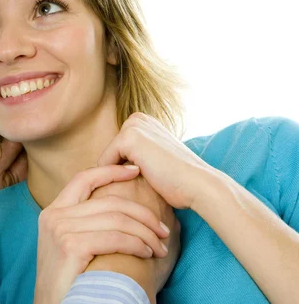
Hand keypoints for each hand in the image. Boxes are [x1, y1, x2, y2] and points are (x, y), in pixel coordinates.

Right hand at [32, 165, 169, 303]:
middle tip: (162, 229)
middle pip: (108, 200)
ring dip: (145, 233)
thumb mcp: (73, 244)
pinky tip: (147, 254)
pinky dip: (137, 245)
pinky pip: (115, 238)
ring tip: (160, 246)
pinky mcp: (71, 246)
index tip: (135, 170)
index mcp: (53, 211)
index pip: (83, 178)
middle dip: (142, 213)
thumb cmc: (71, 282)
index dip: (110, 171)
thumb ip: (88, 223)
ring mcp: (60, 229)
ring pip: (116, 219)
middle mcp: (54, 215)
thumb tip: (125, 208)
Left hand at [98, 112, 215, 208]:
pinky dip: (113, 177)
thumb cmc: (178, 180)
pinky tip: (136, 182)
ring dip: (117, 175)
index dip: (124, 169)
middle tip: (142, 182)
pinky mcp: (128, 137)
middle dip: (118, 170)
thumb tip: (115, 166)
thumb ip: (138, 156)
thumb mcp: (155, 160)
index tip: (142, 179)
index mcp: (144, 122)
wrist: (198, 185)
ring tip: (141, 182)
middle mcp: (137, 118)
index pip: (117, 150)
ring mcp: (133, 125)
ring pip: (107, 159)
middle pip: (110, 153)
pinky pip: (104, 162)